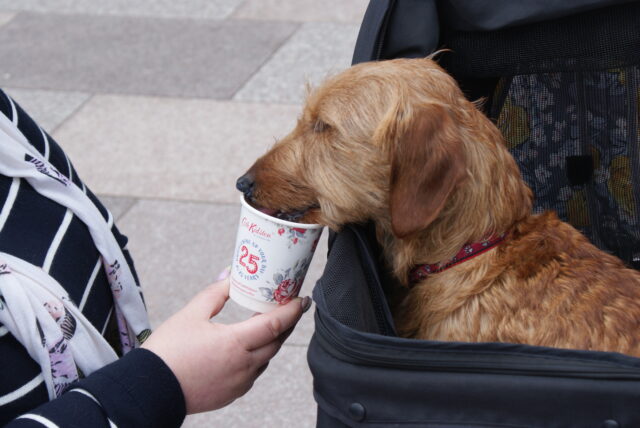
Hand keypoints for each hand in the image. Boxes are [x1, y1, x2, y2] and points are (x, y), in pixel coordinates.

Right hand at [141, 278, 310, 413]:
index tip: (303, 299)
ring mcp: (239, 383)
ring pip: (266, 358)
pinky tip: (250, 348)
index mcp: (235, 344)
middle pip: (277, 341)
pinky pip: (253, 373)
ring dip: (272, 341)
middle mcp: (243, 366)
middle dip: (286, 323)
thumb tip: (230, 275)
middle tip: (291, 308)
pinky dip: (257, 358)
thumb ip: (216, 293)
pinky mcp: (231, 394)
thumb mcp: (191, 314)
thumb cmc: (168, 352)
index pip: (276, 324)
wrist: (149, 390)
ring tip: (270, 324)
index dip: (292, 310)